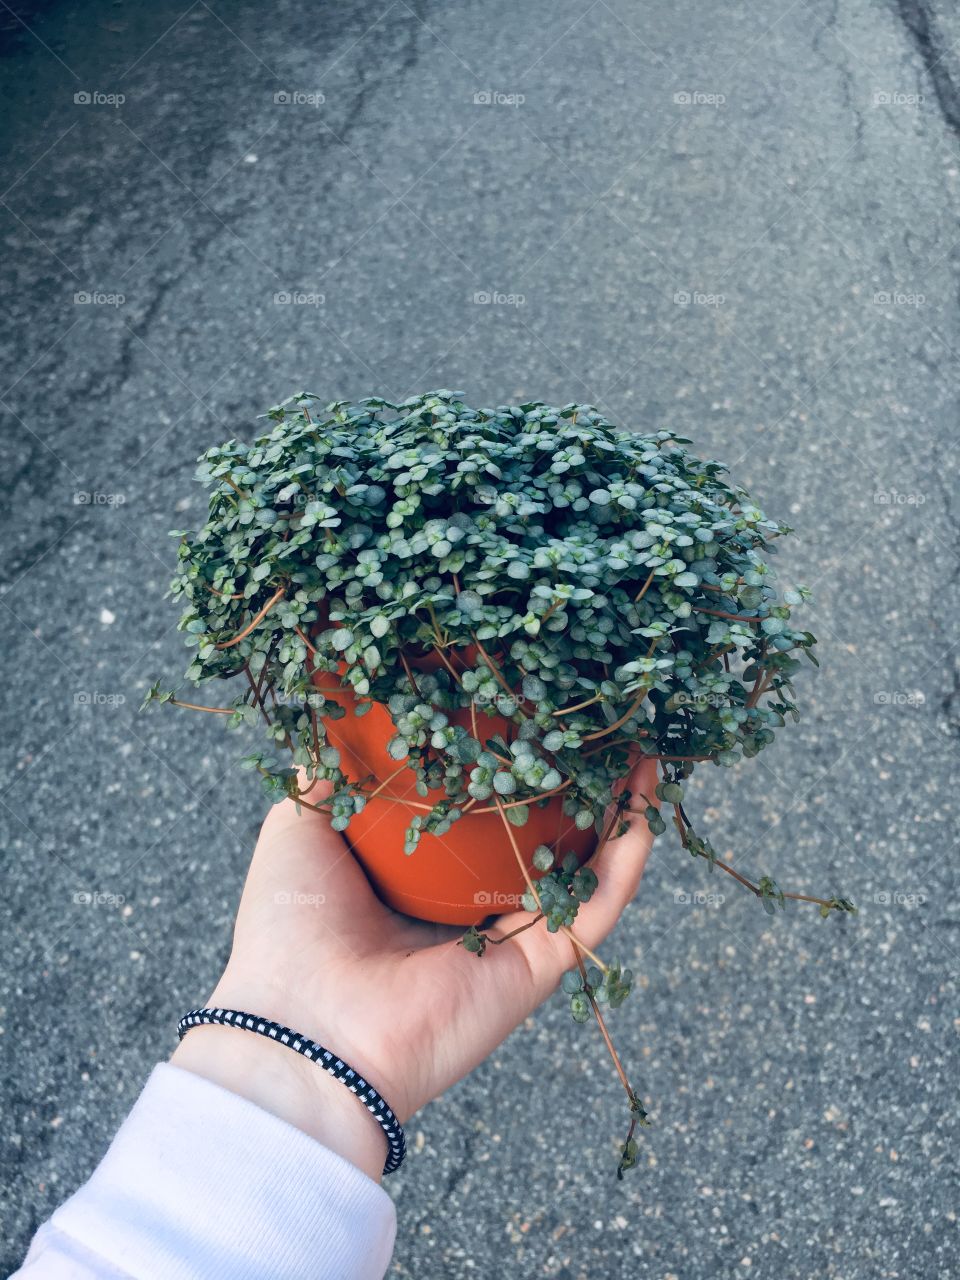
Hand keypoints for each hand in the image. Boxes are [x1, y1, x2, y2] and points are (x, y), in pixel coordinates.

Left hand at [172, 757, 657, 1180]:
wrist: (303, 1029)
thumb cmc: (288, 928)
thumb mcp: (297, 829)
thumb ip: (323, 778)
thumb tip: (334, 720)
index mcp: (420, 875)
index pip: (480, 808)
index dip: (509, 758)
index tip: (531, 704)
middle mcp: (470, 904)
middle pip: (541, 833)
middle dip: (575, 779)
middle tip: (598, 724)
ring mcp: (509, 937)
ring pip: (582, 865)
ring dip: (619, 811)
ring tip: (641, 753)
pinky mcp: (537, 969)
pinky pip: (595, 909)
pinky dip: (627, 862)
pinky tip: (645, 808)